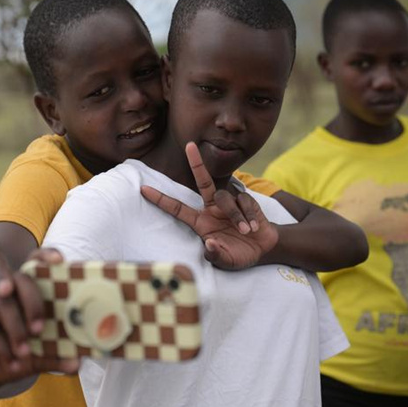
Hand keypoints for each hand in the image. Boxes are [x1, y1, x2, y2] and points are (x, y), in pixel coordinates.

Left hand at [141, 141, 277, 269]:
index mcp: (201, 222)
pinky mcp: (245, 200)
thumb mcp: (225, 261)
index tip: (143, 189)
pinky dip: (249, 215)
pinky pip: (244, 201)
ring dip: (236, 216)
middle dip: (197, 162)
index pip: (177, 208)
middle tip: (189, 145)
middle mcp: (212, 208)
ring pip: (224, 198)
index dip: (160, 199)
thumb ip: (215, 255)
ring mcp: (229, 202)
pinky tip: (254, 227)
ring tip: (246, 231)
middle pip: (203, 181)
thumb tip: (209, 245)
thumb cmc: (239, 255)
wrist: (264, 248)